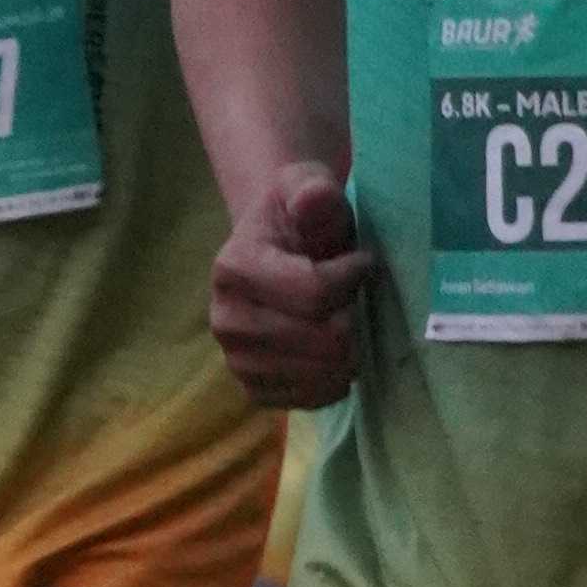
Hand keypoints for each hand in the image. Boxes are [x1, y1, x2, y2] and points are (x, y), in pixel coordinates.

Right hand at [212, 164, 372, 407]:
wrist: (274, 246)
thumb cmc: (299, 217)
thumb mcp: (307, 187)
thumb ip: (315, 193)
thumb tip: (314, 199)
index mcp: (233, 268)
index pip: (315, 293)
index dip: (353, 278)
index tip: (361, 260)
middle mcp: (225, 320)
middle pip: (322, 340)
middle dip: (351, 316)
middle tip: (348, 296)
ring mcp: (236, 360)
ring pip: (321, 373)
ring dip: (348, 349)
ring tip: (339, 319)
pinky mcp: (254, 389)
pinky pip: (311, 399)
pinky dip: (334, 379)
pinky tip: (333, 352)